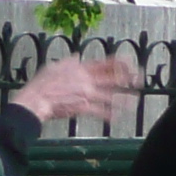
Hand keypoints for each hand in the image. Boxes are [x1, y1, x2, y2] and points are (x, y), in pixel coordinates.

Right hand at [10, 55, 138, 122]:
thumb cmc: (42, 84)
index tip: (131, 64)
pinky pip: (100, 112)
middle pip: (113, 77)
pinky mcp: (83, 107)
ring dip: (124, 100)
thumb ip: (68, 62)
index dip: (121, 63)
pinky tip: (116, 118)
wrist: (35, 100)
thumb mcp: (54, 67)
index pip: (106, 63)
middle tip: (140, 80)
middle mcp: (86, 80)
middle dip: (129, 78)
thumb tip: (77, 56)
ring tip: (135, 102)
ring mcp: (86, 94)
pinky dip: (109, 115)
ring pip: (111, 96)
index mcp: (81, 68)